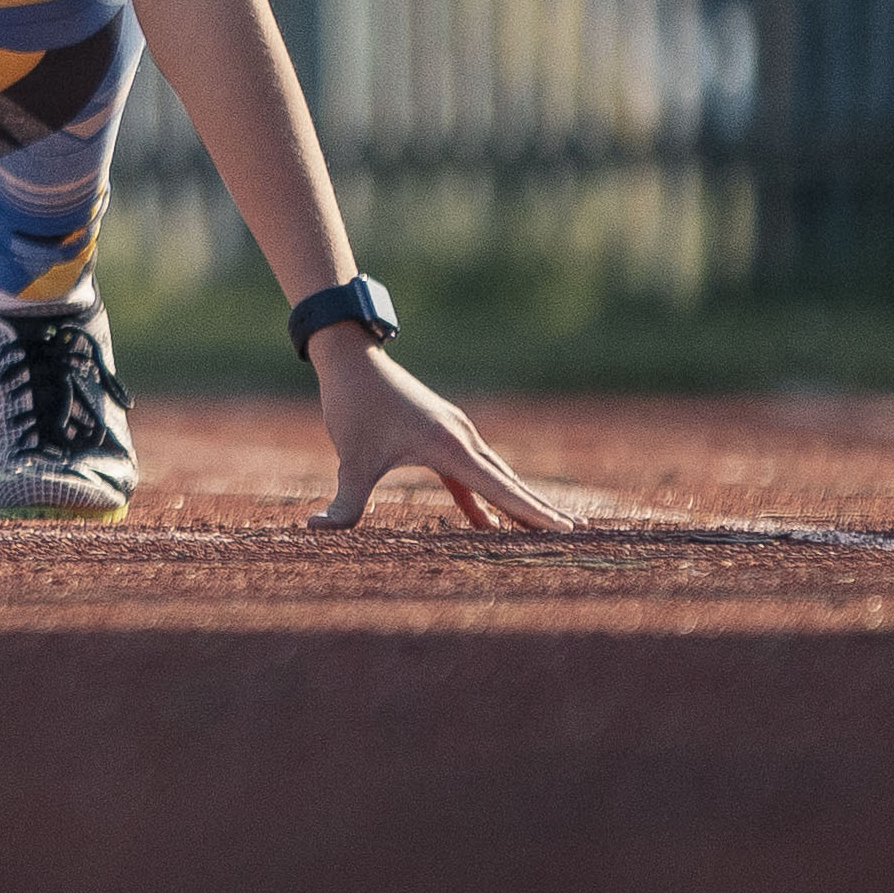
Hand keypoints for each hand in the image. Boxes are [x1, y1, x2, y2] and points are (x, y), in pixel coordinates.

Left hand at [308, 336, 569, 530]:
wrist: (351, 358)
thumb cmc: (353, 404)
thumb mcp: (351, 458)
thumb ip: (345, 501)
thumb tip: (317, 529)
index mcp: (450, 447)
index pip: (500, 489)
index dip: (532, 512)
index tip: (566, 530)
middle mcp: (462, 438)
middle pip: (508, 482)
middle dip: (539, 510)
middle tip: (576, 534)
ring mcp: (454, 434)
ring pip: (493, 475)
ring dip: (516, 502)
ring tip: (545, 528)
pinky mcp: (441, 434)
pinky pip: (470, 472)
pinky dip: (483, 496)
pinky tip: (487, 522)